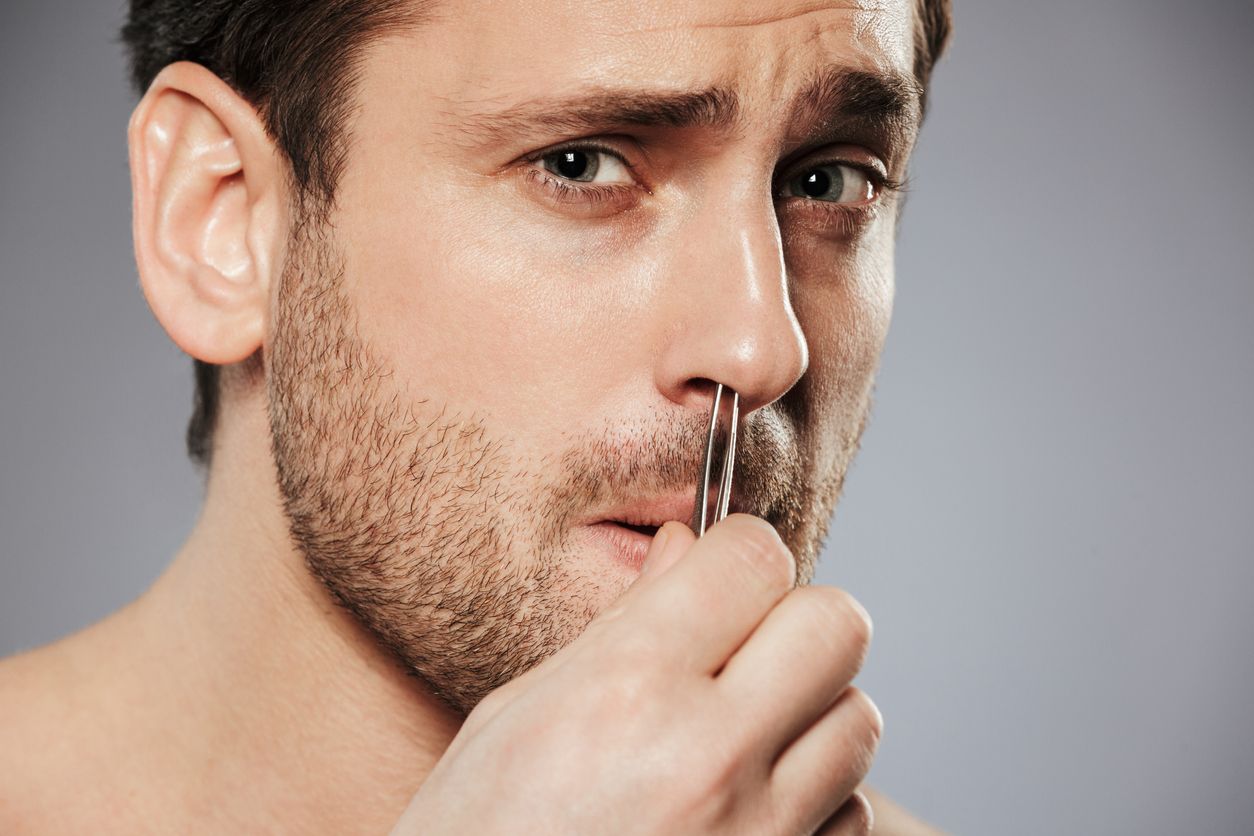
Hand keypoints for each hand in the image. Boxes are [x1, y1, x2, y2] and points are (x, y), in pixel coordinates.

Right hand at [390, 514, 880, 835]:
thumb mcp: (515, 714)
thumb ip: (620, 626)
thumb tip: (685, 551)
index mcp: (628, 688)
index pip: (756, 558)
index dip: (739, 554)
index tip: (719, 578)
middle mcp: (707, 757)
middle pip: (837, 626)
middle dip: (796, 619)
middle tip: (744, 648)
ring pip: (859, 718)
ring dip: (811, 711)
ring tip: (741, 734)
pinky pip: (851, 814)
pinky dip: (815, 799)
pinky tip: (745, 806)